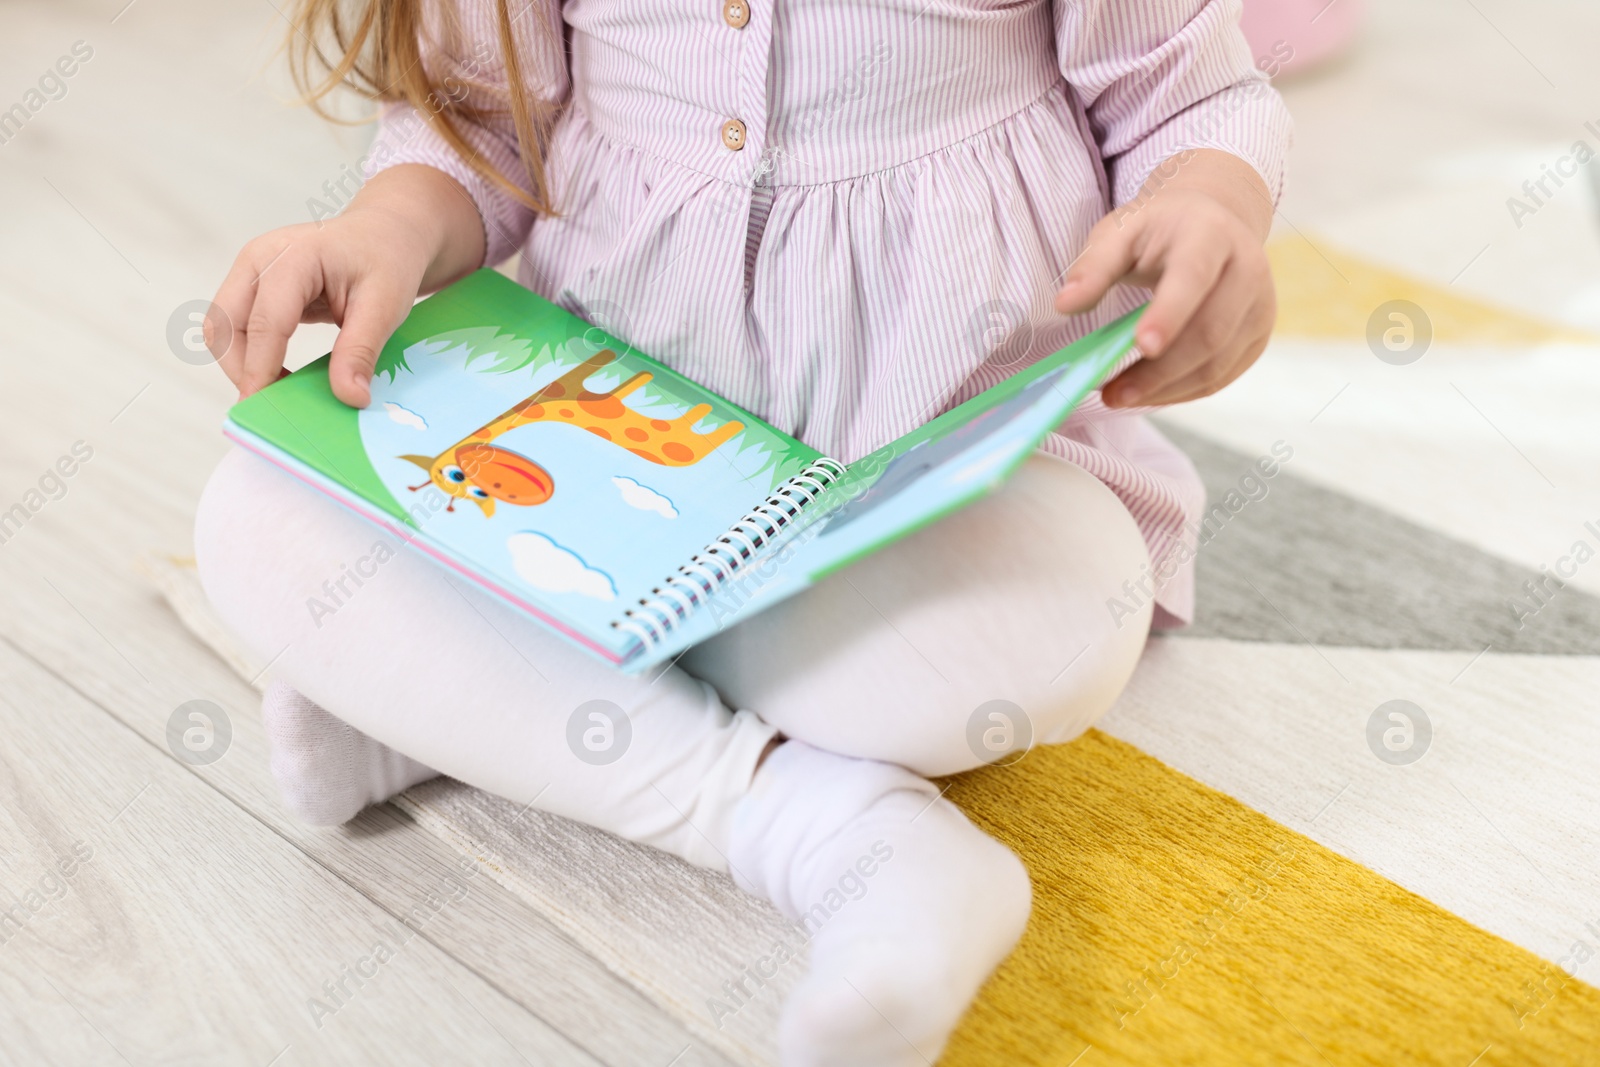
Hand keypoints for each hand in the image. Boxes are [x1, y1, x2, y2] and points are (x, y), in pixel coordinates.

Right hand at [207, 165, 484, 406]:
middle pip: (225, 325)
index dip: (261, 369)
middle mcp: (259, 260)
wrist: (385, 232)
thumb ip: (361, 350)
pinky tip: (282, 378)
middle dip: (242, 370)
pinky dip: (252, 357)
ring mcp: (251, 272)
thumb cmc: (387, 260)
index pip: (266, 322)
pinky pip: (239, 328)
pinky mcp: (254, 287)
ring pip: (224, 329)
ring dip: (244, 366)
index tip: (261, 409)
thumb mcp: (386, 305)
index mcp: (292, 257)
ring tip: (282, 393)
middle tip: (275, 409)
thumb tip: (349, 398)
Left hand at [1054, 149, 1275, 408]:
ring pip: (1217, 363)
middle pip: (1209, 332)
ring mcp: (1260, 305)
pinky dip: (1181, 391)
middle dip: (1159, 371)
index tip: (1141, 346)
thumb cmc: (1158, 229)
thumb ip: (1093, 267)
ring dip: (1166, 389)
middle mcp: (1248, 268)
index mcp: (1210, 234)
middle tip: (1112, 393)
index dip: (1170, 313)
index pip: (1194, 277)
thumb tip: (1064, 305)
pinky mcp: (1257, 335)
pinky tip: (1148, 393)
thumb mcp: (1120, 231)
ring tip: (1120, 396)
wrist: (1213, 221)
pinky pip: (1221, 376)